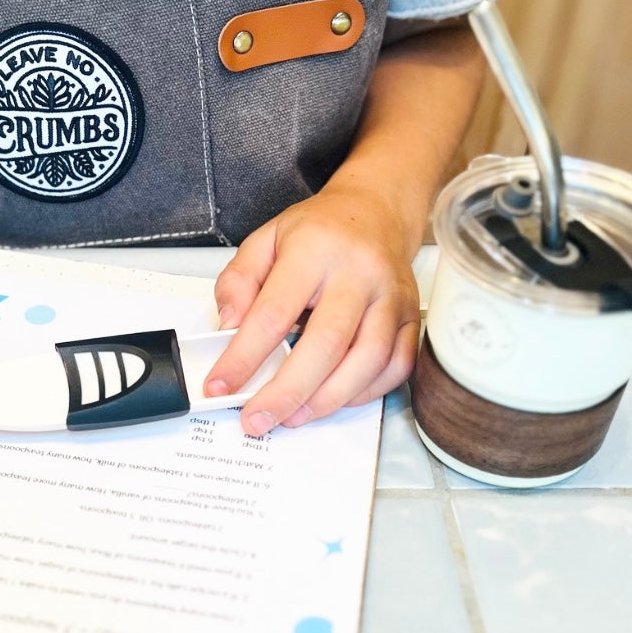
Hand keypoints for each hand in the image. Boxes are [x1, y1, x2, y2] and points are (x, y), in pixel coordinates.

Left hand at [204, 183, 420, 435]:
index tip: (220, 386)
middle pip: (326, 344)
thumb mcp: (264, 240)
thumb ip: (239, 281)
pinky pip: (395, 366)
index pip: (274, 312)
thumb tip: (228, 325)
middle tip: (257, 419)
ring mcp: (391, 297)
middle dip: (287, 392)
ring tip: (291, 417)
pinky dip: (363, 393)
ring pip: (367, 361)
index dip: (243, 357)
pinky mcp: (411, 318)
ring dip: (325, 400)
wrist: (376, 213)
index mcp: (315, 250)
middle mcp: (360, 273)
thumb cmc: (317, 233)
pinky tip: (332, 400)